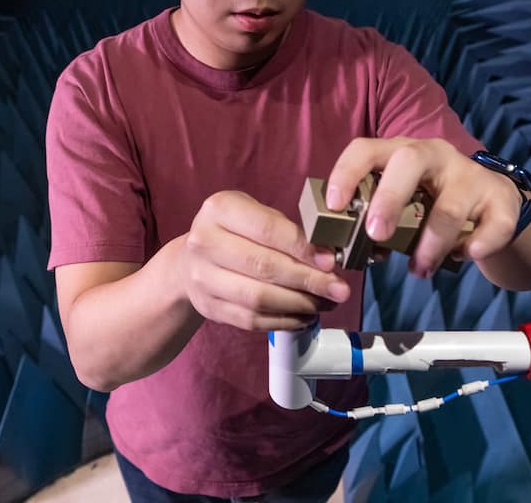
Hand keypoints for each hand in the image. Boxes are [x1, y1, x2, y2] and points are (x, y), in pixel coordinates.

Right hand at [180, 191, 351, 330]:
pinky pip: (253, 320)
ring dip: (300, 304)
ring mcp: (203, 278)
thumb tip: (326, 258)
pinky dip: (284, 320)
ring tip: (325, 303)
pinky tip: (305, 315)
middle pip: (264, 266)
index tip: (331, 262)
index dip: (302, 247)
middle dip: (309, 280)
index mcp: (219, 210)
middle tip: (339, 289)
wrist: (190, 260)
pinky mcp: (209, 307)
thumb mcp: (254, 214)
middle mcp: (204, 242)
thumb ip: (286, 230)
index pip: (267, 230)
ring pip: (259, 298)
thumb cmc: (234, 232)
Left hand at [326, 138, 522, 277]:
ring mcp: (471, 174)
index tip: (334, 205)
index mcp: (401, 152)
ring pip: (449, 207)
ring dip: (431, 246)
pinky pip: (493, 225)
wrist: (493, 203)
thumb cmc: (434, 203)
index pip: (366, 149)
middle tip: (376, 235)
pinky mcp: (501, 199)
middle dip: (388, 199)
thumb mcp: (404, 205)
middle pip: (409, 161)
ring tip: (420, 270)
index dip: (346, 173)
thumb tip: (356, 252)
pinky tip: (465, 256)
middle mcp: (436, 155)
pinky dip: (477, 246)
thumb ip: (379, 222)